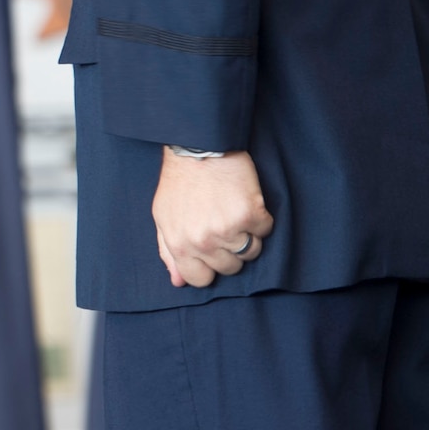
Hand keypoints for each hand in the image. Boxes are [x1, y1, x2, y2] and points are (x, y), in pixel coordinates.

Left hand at [152, 148, 274, 288]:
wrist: (199, 148)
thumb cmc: (180, 182)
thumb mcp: (163, 217)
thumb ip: (169, 251)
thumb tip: (178, 281)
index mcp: (179, 244)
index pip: (200, 280)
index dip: (209, 267)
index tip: (212, 250)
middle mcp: (203, 242)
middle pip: (230, 268)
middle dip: (229, 250)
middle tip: (223, 224)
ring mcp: (228, 229)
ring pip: (251, 252)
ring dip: (247, 236)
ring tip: (234, 212)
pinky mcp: (250, 214)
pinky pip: (265, 230)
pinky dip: (261, 218)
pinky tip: (246, 201)